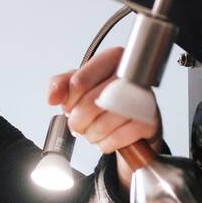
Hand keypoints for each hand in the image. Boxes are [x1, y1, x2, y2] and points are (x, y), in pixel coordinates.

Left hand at [46, 47, 161, 154]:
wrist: (135, 118)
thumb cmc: (107, 97)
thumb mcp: (81, 84)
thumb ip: (61, 84)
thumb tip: (53, 97)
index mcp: (113, 58)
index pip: (79, 81)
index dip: (68, 101)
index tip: (69, 107)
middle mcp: (131, 75)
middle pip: (90, 104)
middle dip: (77, 121)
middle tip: (77, 125)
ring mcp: (142, 99)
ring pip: (103, 123)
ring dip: (91, 134)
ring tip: (91, 132)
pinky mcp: (148, 121)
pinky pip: (118, 138)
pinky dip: (106, 144)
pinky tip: (106, 139)